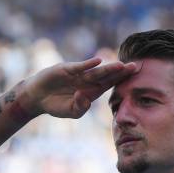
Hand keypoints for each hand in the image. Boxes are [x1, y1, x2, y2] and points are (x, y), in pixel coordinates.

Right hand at [22, 57, 136, 117]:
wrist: (38, 97)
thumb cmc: (56, 105)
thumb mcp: (71, 112)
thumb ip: (80, 108)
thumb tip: (85, 98)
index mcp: (92, 91)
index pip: (110, 84)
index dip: (121, 81)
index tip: (135, 78)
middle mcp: (87, 80)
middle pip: (107, 76)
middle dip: (121, 72)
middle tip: (136, 67)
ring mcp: (78, 74)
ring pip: (96, 71)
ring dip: (108, 68)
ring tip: (121, 65)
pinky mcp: (66, 69)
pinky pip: (79, 67)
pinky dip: (87, 64)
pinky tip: (97, 61)